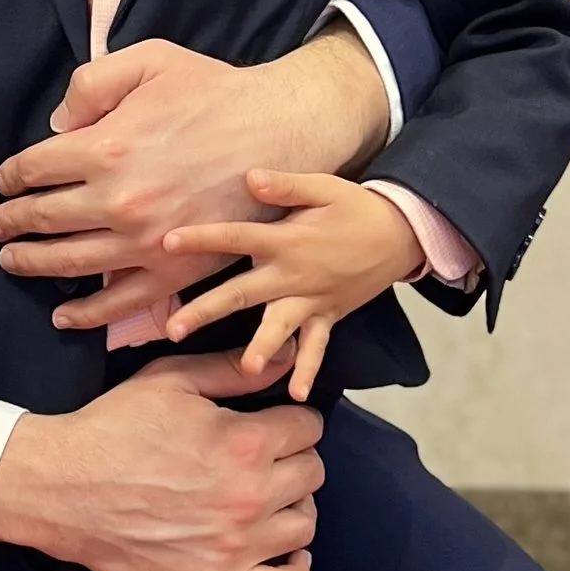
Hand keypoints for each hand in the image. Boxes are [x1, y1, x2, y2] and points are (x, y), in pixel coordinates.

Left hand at [0, 29, 388, 333]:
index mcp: (106, 147)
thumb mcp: (147, 59)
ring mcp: (146, 241)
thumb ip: (90, 84)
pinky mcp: (175, 268)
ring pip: (69, 262)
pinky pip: (120, 302)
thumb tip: (57, 127)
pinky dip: (85, 314)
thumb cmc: (213, 91)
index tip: (4, 180)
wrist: (281, 129)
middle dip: (9, 222)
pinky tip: (61, 314)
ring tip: (12, 259)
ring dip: (32, 263)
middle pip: (42, 218)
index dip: (10, 175)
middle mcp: (118, 200)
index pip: (33, 168)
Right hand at [0, 350, 324, 570]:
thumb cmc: (112, 428)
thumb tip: (290, 356)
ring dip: (292, 506)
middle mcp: (250, 494)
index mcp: (243, 441)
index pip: (309, 427)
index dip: (291, 419)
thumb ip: (233, 369)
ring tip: (265, 497)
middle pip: (313, 473)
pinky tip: (284, 549)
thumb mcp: (170, 380)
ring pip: (305, 523)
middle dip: (293, 458)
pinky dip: (296, 567)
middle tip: (263, 458)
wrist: (61, 488)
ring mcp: (238, 544)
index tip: (273, 423)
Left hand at [162, 171, 422, 399]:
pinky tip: (298, 394)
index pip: (236, 237)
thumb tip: (250, 177)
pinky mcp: (328, 315)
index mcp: (287, 240)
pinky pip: (317, 347)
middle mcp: (294, 274)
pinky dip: (309, 369)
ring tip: (246, 368)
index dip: (202, 239)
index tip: (167, 243)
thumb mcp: (324, 186)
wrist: (402, 234)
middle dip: (207, 310)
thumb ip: (286, 184)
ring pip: (279, 327)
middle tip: (174, 328)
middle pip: (243, 293)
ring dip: (262, 348)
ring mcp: (312, 299)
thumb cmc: (355, 207)